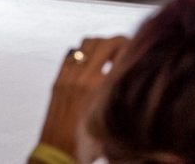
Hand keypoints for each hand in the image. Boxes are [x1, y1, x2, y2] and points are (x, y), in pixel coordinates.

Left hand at [37, 36, 128, 163]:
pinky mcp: (58, 80)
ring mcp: (69, 76)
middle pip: (104, 43)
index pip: (120, 53)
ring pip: (86, 44)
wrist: (58, 153)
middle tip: (125, 47)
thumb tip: (131, 78)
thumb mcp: (111, 120)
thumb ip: (120, 96)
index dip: (131, 48)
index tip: (136, 50)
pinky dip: (82, 52)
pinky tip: (88, 63)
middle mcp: (83, 78)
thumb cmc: (86, 145)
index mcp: (100, 88)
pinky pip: (70, 54)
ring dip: (99, 44)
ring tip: (107, 54)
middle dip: (118, 41)